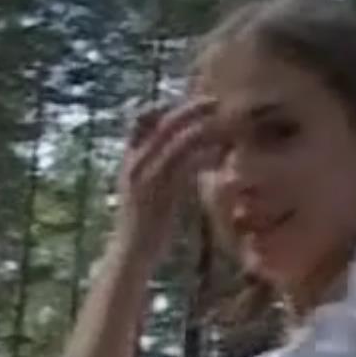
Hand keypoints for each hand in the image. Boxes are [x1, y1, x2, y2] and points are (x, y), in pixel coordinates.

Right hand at [114, 97, 219, 259]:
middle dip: (191, 109)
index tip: (193, 101)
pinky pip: (187, 166)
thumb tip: (181, 160)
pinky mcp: (162, 194)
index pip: (142, 119)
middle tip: (216, 101)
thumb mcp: (146, 193)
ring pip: (178, 141)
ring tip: (225, 122)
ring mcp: (147, 178)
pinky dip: (206, 156)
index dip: (168, 106)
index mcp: (130, 160)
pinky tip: (221, 154)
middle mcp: (135, 164)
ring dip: (204, 128)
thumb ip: (159, 173)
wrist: (131, 255)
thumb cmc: (144, 227)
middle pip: (164, 124)